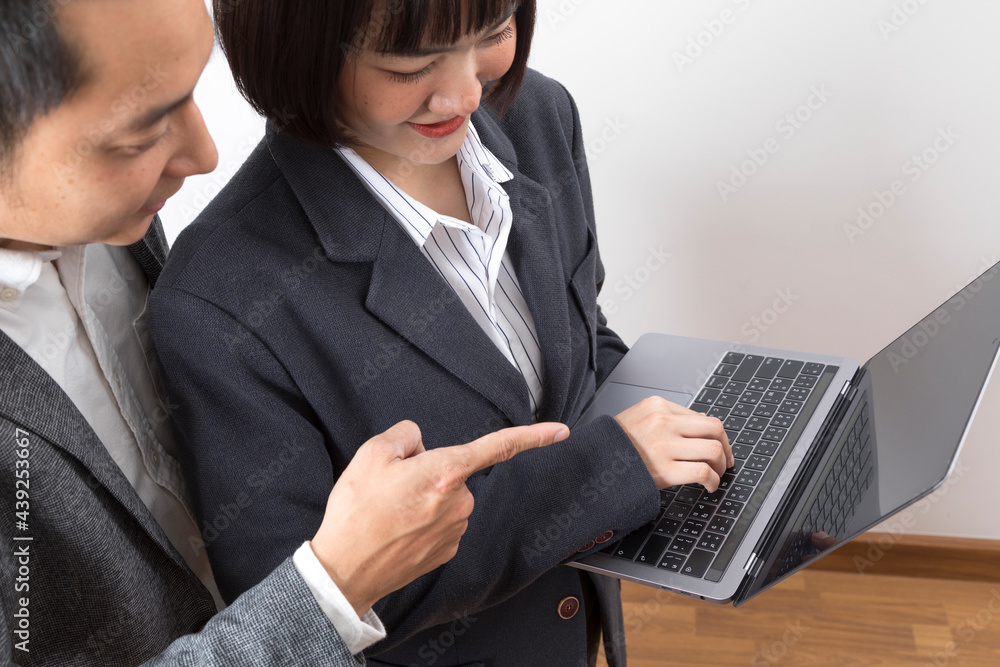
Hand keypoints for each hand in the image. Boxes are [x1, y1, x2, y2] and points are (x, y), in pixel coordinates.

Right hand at [310, 420, 569, 615]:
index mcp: (445, 472)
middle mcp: (459, 501)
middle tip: (390, 487)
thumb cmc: (356, 512)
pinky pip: (440, 521)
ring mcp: (455, 529)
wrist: (345, 571)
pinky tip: (397, 529)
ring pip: (446, 497)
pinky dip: (422, 521)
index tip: (561, 432)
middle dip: (428, 471)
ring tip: (388, 512)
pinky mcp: (447, 550)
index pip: (497, 447)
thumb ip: (405, 435)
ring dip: (424, 498)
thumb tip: (420, 444)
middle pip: (452, 471)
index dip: (533, 436)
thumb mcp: (371, 454)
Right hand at [614, 396, 733, 491]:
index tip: (720, 447)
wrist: (591, 462)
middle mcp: (662, 422)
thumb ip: (670, 415)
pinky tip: (709, 485)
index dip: (718, 435)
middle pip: (715, 429)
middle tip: (724, 461)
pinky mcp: (664, 470)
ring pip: (713, 450)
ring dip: (720, 466)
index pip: (702, 417)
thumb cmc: (615, 442)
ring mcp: (664, 446)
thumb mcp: (639, 416)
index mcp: (657, 406)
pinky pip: (702, 472)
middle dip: (726, 448)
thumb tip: (702, 422)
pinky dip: (713, 481)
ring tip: (715, 474)